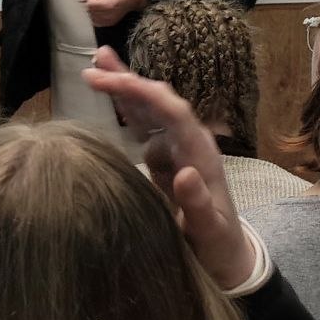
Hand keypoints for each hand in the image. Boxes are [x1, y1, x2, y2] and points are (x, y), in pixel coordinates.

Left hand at [80, 0, 146, 27]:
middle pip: (90, 11)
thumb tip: (81, 0)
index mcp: (108, 4)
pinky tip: (102, 10)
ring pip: (92, 18)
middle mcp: (109, 14)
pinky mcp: (110, 23)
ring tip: (103, 4)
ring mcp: (110, 20)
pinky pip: (97, 22)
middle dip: (92, 4)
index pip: (90, 4)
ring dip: (94, 10)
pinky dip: (96, 16)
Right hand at [82, 46, 254, 289]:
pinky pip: (142, 125)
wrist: (226, 257)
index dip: (140, 92)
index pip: (170, 111)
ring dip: (125, 85)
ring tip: (97, 62)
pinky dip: (124, 106)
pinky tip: (108, 95)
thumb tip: (183, 173)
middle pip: (158, 101)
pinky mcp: (163, 157)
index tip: (110, 81)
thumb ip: (198, 204)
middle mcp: (188, 143)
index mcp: (199, 154)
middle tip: (93, 64)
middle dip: (127, 80)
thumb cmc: (218, 246)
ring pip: (149, 108)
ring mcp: (176, 148)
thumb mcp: (210, 231)